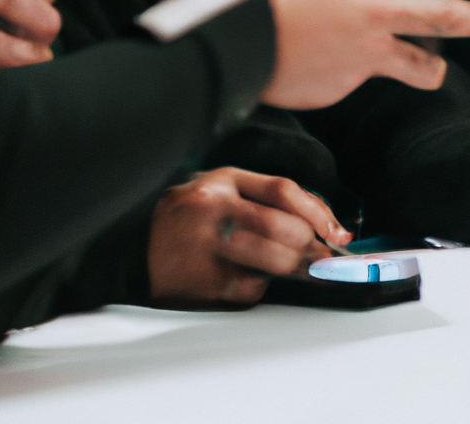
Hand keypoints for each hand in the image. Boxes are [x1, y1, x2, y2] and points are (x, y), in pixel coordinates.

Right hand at [147, 167, 352, 306]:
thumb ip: (268, 198)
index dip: (318, 211)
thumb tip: (327, 226)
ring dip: (297, 270)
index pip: (281, 189)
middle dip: (312, 246)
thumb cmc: (188, 217)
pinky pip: (251, 288)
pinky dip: (260, 286)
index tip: (336, 233)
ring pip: (273, 262)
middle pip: (281, 228)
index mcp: (221, 180)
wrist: (132, 248)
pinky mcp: (202, 282)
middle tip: (325, 258)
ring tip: (303, 270)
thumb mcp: (222, 189)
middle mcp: (212, 209)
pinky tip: (246, 277)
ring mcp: (205, 247)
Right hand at [261, 0, 469, 109]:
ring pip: (367, 69)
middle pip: (423, 66)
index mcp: (374, 11)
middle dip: (431, 68)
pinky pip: (332, 79)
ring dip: (356, 59)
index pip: (441, 15)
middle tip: (432, 66)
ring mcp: (349, 78)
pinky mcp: (325, 97)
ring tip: (314, 41)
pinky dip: (321, 70)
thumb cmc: (271, 1)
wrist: (234, 47)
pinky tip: (295, 56)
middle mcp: (371, 49)